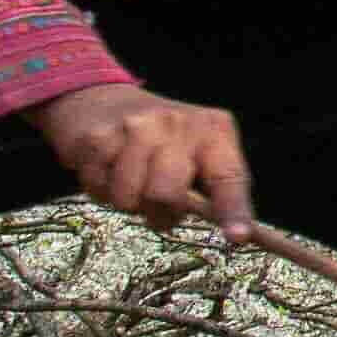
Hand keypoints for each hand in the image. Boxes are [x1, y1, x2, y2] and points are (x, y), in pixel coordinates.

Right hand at [37, 81, 252, 231]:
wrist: (103, 100)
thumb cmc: (162, 138)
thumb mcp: (198, 149)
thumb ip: (214, 186)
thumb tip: (237, 233)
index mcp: (212, 129)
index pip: (228, 175)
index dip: (233, 209)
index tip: (238, 236)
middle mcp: (177, 123)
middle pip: (167, 195)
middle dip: (161, 214)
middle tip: (158, 206)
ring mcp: (135, 126)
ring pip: (129, 198)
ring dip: (129, 202)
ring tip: (133, 182)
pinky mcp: (98, 136)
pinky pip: (99, 189)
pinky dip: (102, 190)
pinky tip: (109, 170)